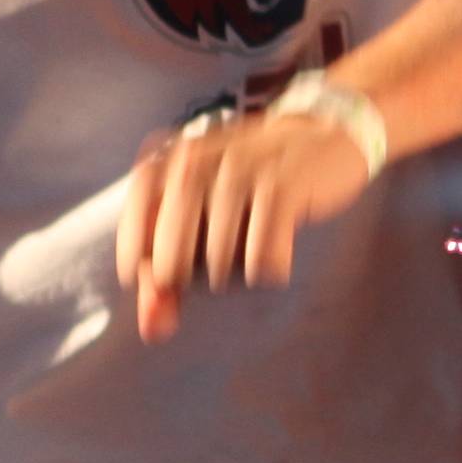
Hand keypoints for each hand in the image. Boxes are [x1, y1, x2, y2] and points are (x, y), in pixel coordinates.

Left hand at [115, 104, 377, 340]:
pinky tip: (278, 250)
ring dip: (237, 274)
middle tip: (220, 259)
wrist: (327, 131)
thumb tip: (153, 331)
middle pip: (171, 265)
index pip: (134, 239)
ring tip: (252, 246)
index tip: (174, 274)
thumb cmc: (255, 181)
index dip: (148, 269)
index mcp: (167, 163)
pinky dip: (270, 269)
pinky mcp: (281, 189)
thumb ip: (168, 272)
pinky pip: (262, 262)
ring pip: (218, 267)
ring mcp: (238, 175)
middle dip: (195, 278)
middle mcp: (194, 165)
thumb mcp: (204, 214)